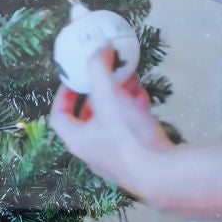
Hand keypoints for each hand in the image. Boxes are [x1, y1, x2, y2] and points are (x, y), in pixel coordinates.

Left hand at [49, 51, 167, 193]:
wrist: (162, 172)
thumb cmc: (128, 136)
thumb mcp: (109, 96)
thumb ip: (100, 69)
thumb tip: (99, 48)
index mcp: (77, 139)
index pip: (59, 117)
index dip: (62, 96)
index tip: (73, 79)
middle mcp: (92, 151)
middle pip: (88, 116)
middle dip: (99, 91)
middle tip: (109, 74)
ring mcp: (115, 156)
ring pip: (111, 121)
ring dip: (118, 98)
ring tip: (130, 80)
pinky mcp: (136, 157)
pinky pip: (129, 130)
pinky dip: (133, 111)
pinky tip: (143, 98)